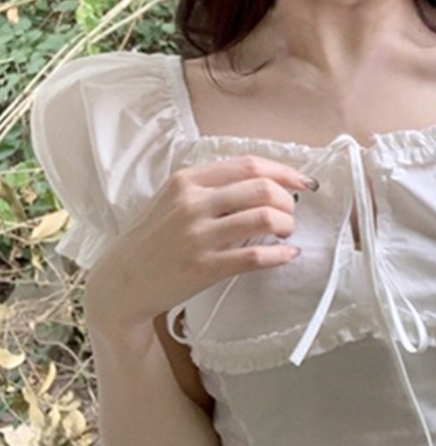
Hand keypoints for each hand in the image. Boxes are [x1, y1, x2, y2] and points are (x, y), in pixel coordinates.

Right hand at [84, 155, 314, 336]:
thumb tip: (258, 185)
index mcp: (186, 180)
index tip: (303, 182)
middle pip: (261, 188)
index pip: (248, 165)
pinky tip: (288, 255)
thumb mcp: (171, 200)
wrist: (122, 281)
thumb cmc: (152, 240)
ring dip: (286, 224)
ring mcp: (198, 235)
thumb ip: (208, 188)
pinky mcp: (204, 267)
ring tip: (287, 232)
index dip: (283, 172)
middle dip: (288, 200)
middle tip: (291, 213)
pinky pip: (254, 255)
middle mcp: (192, 203)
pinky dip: (279, 254)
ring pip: (263, 218)